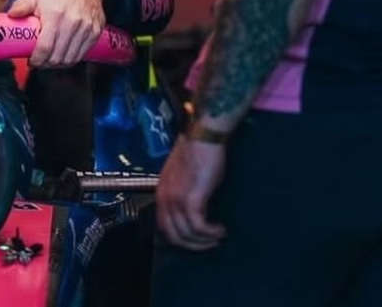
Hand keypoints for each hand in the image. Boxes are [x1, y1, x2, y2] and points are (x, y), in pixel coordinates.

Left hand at [7, 0, 104, 66]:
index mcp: (55, 15)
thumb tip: (10, 14)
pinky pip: (81, 55)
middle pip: (57, 56)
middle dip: (46, 64)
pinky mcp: (95, 33)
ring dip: (58, 65)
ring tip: (50, 61)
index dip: (37, 59)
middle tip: (39, 62)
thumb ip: (22, 6)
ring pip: (70, 59)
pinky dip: (71, 61)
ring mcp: (86, 29)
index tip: (32, 61)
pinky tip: (63, 57)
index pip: (45, 47)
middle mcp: (72, 23)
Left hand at [156, 136, 227, 250]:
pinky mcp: (192, 198)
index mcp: (161, 193)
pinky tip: (220, 229)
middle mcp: (165, 198)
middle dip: (193, 244)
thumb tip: (191, 211)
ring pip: (187, 234)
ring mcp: (176, 199)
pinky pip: (198, 226)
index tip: (196, 239)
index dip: (181, 238)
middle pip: (174, 235)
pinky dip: (210, 232)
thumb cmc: (196, 152)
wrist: (203, 137)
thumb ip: (181, 193)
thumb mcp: (182, 177)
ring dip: (205, 240)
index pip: (164, 227)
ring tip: (218, 236)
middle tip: (209, 243)